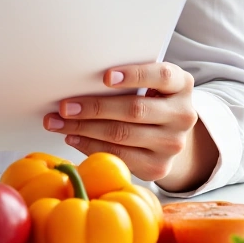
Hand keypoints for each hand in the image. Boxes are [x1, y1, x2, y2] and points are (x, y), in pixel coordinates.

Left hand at [44, 62, 214, 190]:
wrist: (171, 135)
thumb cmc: (151, 99)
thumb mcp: (150, 84)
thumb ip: (130, 79)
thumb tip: (81, 78)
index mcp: (182, 85)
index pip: (161, 76)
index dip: (134, 75)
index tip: (104, 77)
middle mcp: (183, 115)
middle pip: (134, 110)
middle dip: (94, 107)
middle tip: (65, 106)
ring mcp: (173, 144)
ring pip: (122, 135)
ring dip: (85, 129)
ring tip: (60, 123)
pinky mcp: (159, 167)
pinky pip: (119, 156)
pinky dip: (91, 146)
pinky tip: (74, 138)